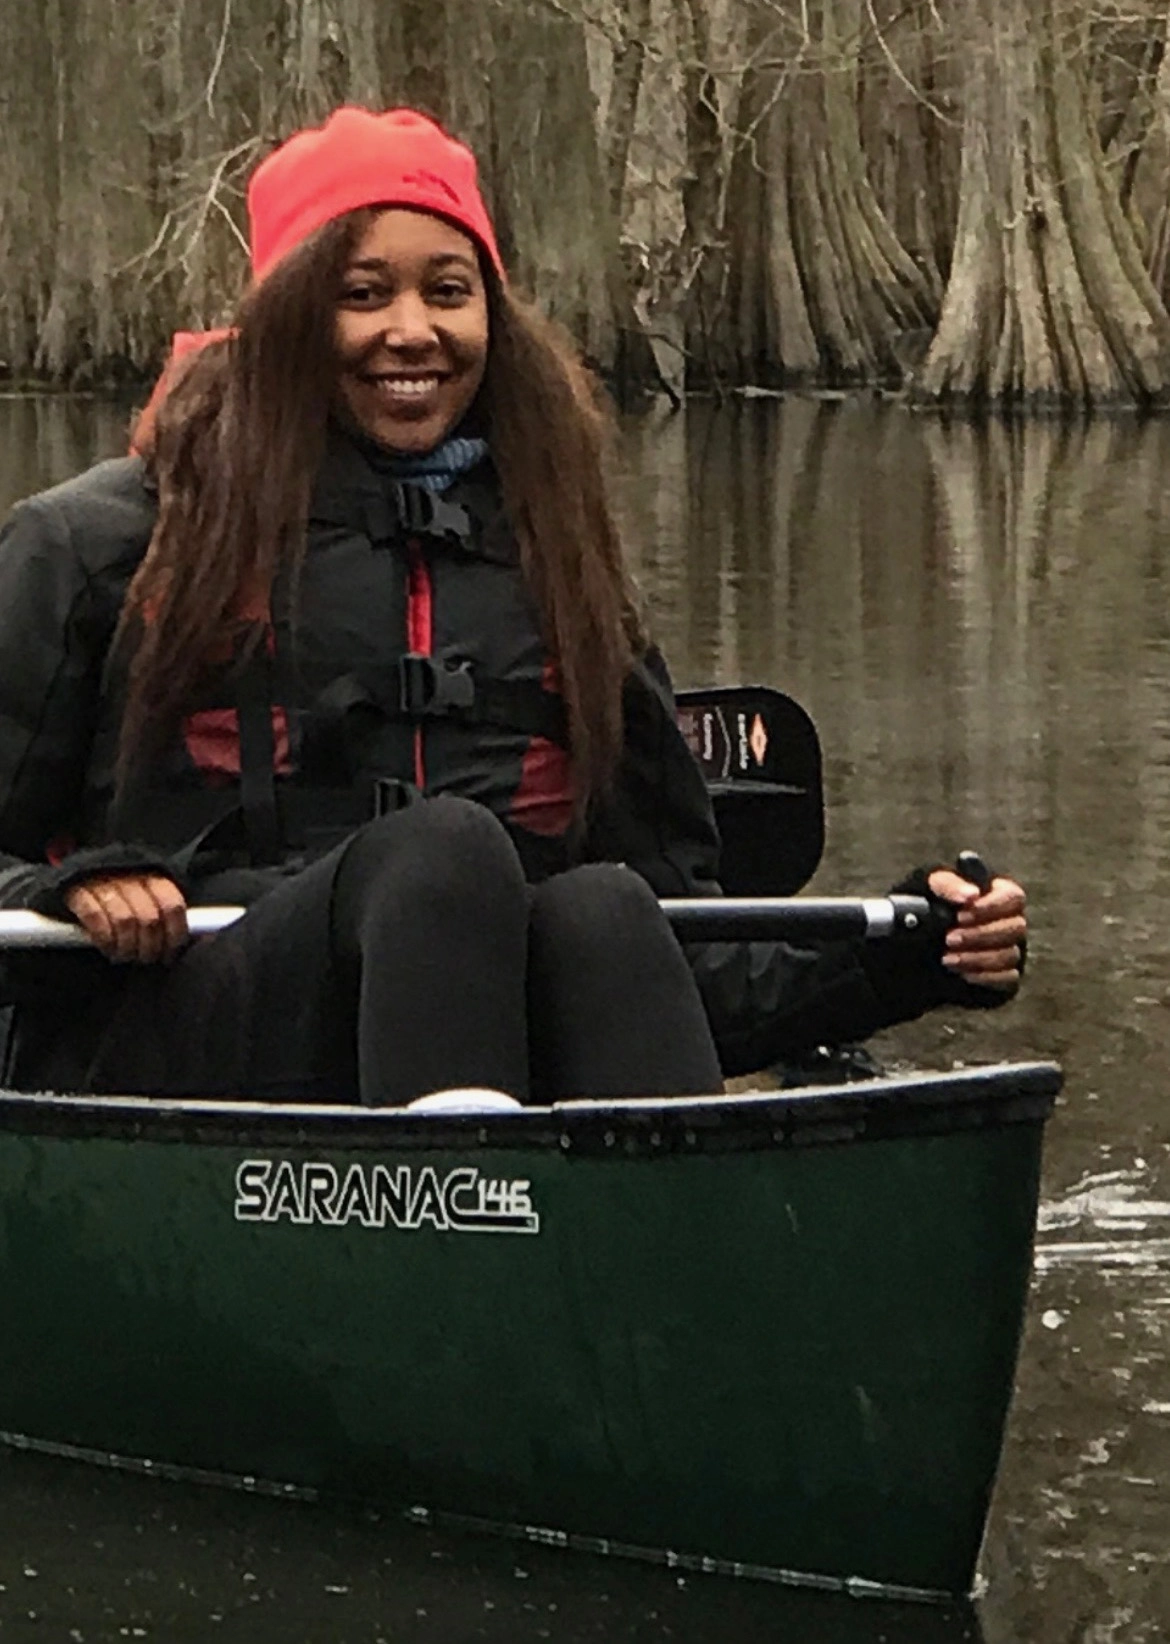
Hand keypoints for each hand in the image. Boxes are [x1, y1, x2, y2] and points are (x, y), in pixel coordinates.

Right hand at [64, 874, 189, 964]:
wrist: (82, 875)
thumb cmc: (124, 897)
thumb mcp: (151, 900)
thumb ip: (173, 917)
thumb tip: (206, 939)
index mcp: (154, 877)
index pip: (173, 907)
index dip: (174, 936)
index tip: (169, 954)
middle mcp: (131, 877)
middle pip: (150, 918)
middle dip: (149, 947)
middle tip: (145, 959)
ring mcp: (104, 882)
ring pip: (124, 920)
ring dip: (126, 946)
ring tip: (124, 956)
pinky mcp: (79, 892)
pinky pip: (95, 917)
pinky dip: (103, 938)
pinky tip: (106, 947)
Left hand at [928, 869, 1025, 992]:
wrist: (917, 939)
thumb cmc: (933, 905)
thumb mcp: (933, 888)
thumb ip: (950, 885)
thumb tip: (970, 894)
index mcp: (1001, 894)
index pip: (1013, 897)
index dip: (991, 906)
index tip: (961, 915)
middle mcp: (1012, 921)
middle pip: (1015, 928)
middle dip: (979, 935)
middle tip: (950, 938)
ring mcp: (1013, 948)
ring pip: (1009, 954)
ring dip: (977, 958)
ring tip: (948, 958)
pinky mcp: (1008, 973)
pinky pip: (1007, 977)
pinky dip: (984, 976)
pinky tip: (962, 973)